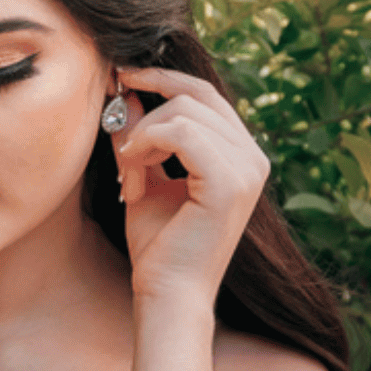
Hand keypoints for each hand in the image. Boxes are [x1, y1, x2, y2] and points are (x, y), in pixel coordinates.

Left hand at [113, 66, 269, 304]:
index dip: (162, 79)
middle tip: (117, 139)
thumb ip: (141, 136)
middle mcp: (253, 158)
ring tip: (127, 178)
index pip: (204, 96)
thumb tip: (124, 91)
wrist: (168, 295)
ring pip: (184, 112)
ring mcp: (247, 168)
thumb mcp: (144, 179)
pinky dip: (146, 145)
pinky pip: (180, 132)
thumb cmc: (158, 246)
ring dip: (142, 138)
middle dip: (146, 109)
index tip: (122, 75)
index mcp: (240, 155)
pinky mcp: (230, 182)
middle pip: (195, 96)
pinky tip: (131, 177)